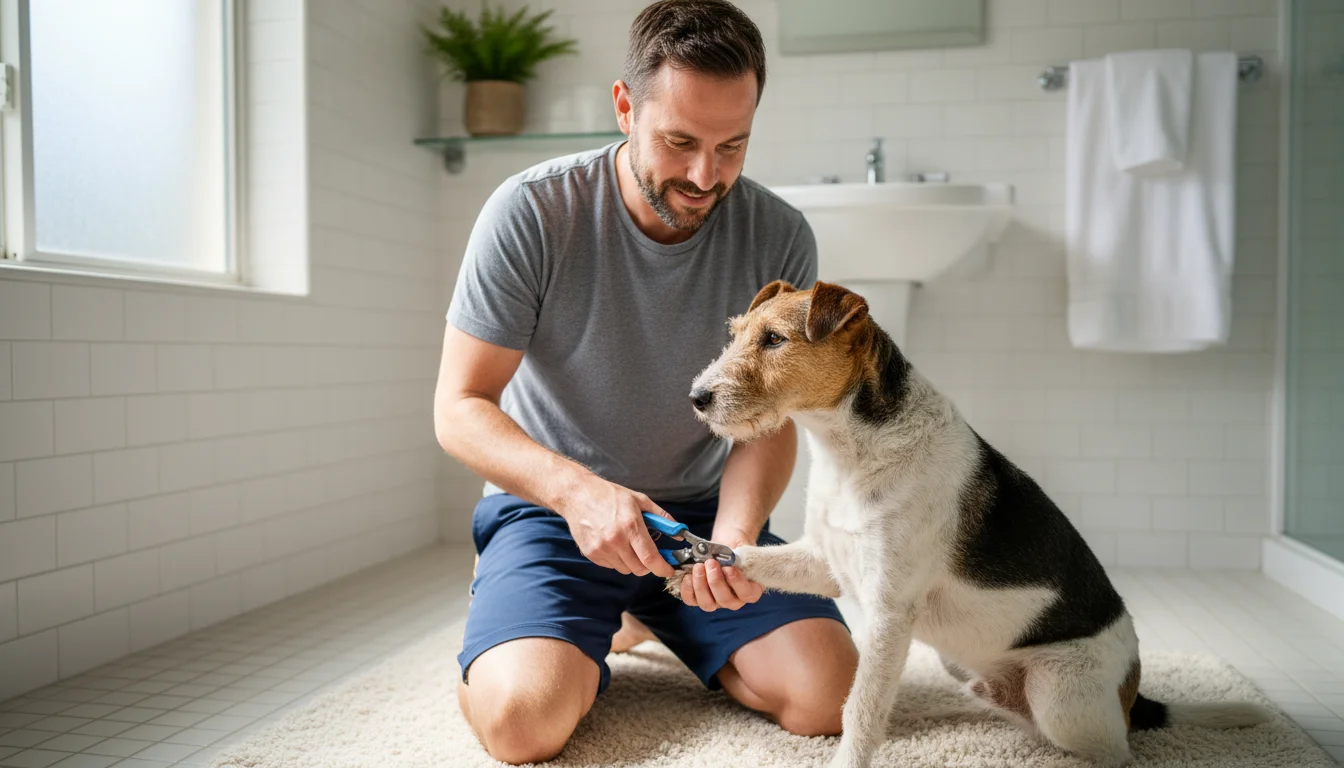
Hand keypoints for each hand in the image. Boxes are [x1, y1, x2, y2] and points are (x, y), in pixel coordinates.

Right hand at [557, 476, 675, 578]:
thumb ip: (662, 518)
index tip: (668, 570)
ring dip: (631, 562)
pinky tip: (613, 543)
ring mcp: (601, 548)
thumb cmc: (610, 495)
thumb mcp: (639, 500)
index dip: (662, 568)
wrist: (578, 495)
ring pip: (625, 569)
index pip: (650, 557)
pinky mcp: (591, 553)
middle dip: (647, 564)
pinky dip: (617, 560)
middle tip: (647, 553)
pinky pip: (611, 566)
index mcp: (630, 525)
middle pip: (639, 568)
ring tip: (627, 544)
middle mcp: (615, 540)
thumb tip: (679, 533)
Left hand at [676, 531, 763, 611]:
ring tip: (698, 567)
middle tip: (711, 563)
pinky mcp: (698, 599)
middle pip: (725, 600)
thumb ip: (736, 556)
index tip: (729, 568)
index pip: (747, 594)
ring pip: (708, 604)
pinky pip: (691, 600)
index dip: (737, 583)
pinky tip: (688, 575)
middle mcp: (733, 600)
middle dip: (715, 581)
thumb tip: (725, 559)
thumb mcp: (739, 548)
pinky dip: (688, 589)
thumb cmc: (734, 548)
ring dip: (701, 585)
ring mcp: (716, 602)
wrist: (722, 546)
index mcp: (749, 590)